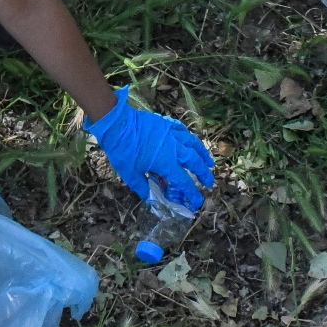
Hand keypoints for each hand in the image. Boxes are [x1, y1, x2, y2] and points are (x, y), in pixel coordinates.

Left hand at [82, 88, 214, 207]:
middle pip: (195, 162)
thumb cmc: (123, 150)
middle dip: (203, 174)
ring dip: (203, 154)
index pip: (184, 182)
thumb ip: (143, 187)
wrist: (117, 123)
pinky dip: (189, 138)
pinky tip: (190, 141)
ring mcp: (172, 134)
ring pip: (193, 144)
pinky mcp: (166, 124)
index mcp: (167, 163)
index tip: (197, 202)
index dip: (192, 194)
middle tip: (208, 183)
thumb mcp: (130, 174)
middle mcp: (174, 148)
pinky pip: (183, 130)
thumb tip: (151, 198)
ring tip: (209, 162)